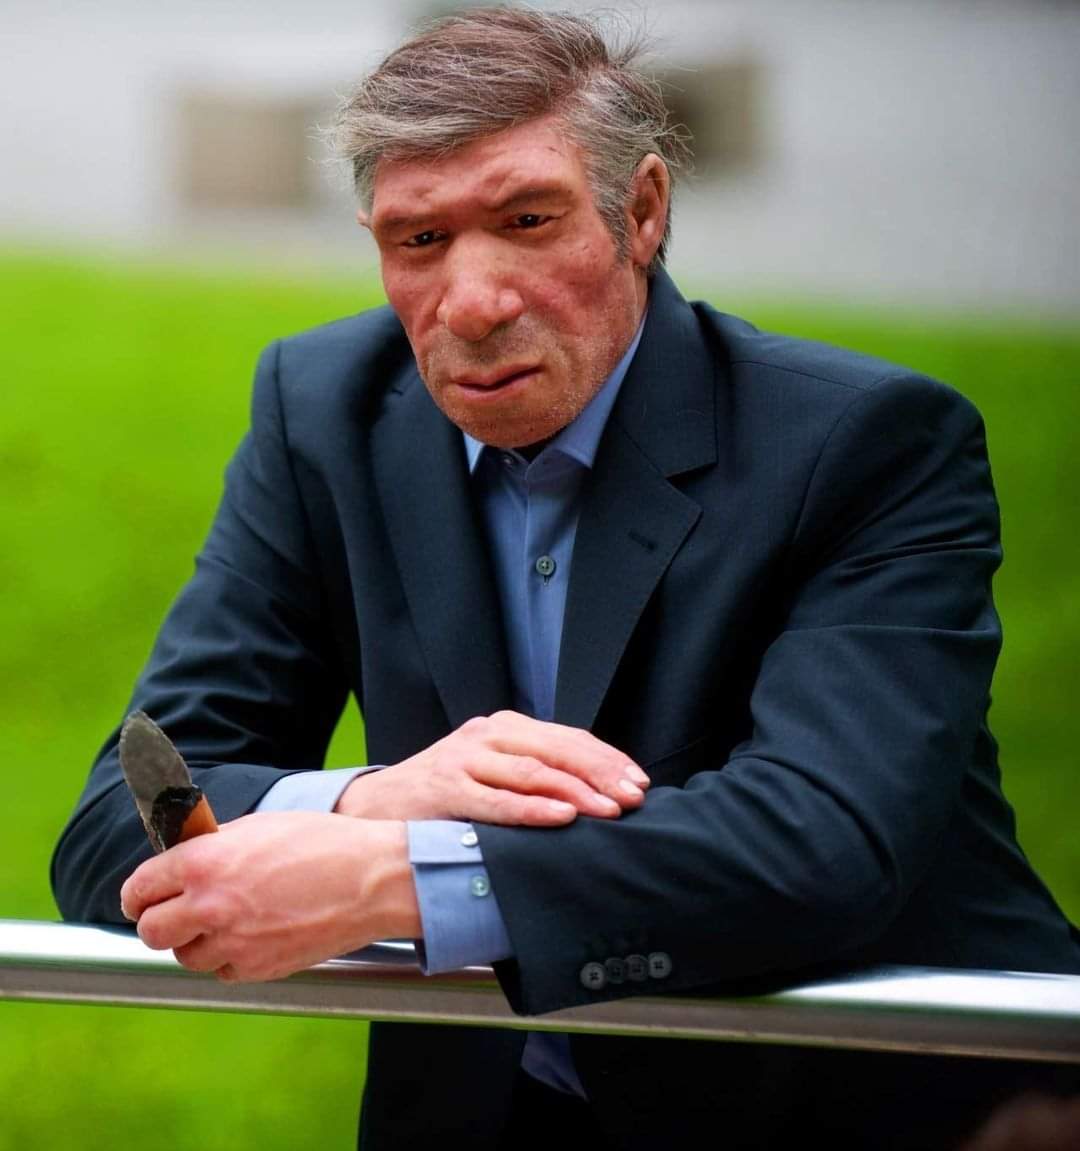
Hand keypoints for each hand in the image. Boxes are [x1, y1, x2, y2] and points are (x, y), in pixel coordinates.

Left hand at [120, 812, 418, 980]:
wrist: (372, 879)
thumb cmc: (323, 843)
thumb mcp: (260, 826)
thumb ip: (214, 844)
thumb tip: (184, 855)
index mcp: (205, 863)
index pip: (140, 888)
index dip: (136, 893)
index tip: (141, 898)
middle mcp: (212, 906)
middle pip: (152, 931)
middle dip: (157, 921)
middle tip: (173, 913)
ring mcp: (235, 942)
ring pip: (186, 957)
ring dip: (195, 941)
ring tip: (220, 923)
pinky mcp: (259, 968)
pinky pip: (223, 971)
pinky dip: (229, 958)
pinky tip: (250, 936)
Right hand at [334, 710, 649, 824]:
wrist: (375, 806)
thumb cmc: (442, 795)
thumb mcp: (491, 773)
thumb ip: (532, 774)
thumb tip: (595, 795)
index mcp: (504, 728)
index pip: (567, 738)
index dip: (606, 758)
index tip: (638, 781)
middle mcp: (487, 735)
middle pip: (556, 749)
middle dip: (601, 773)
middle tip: (633, 796)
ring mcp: (464, 759)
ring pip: (532, 771)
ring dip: (576, 791)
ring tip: (608, 809)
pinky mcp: (445, 788)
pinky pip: (498, 799)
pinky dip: (533, 808)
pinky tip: (562, 817)